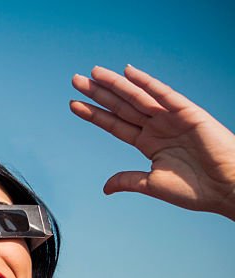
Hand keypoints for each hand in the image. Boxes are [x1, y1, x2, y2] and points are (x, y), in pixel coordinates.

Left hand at [71, 65, 234, 220]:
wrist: (227, 189)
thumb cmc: (197, 189)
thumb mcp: (152, 184)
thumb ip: (128, 180)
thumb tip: (106, 187)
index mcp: (149, 143)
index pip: (115, 124)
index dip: (94, 114)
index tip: (74, 105)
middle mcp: (158, 127)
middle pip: (121, 107)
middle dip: (98, 94)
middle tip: (76, 80)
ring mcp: (172, 119)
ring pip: (137, 97)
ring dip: (116, 85)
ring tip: (94, 74)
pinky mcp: (188, 113)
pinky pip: (164, 94)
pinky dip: (147, 83)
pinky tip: (129, 73)